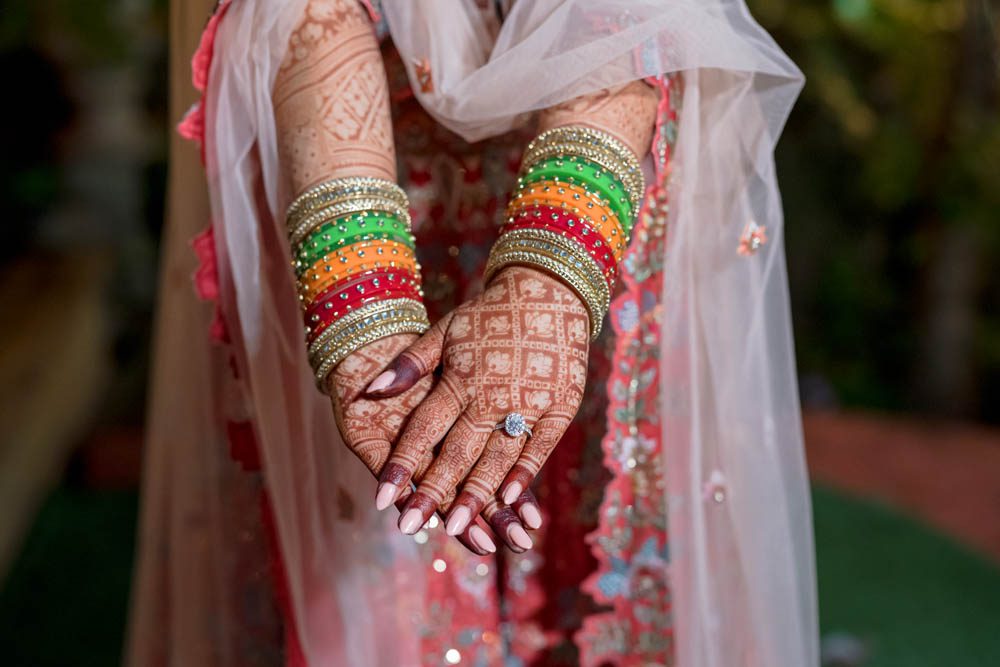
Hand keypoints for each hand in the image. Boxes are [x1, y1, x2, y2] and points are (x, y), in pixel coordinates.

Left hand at [366, 266, 588, 549]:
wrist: (550, 290)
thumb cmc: (489, 314)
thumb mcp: (444, 331)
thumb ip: (409, 365)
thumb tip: (368, 391)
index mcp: (459, 378)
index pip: (423, 429)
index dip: (402, 464)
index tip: (382, 498)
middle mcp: (491, 394)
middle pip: (457, 452)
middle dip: (433, 493)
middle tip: (411, 529)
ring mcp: (528, 402)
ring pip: (497, 458)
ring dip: (476, 496)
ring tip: (457, 529)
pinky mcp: (560, 406)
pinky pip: (539, 447)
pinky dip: (524, 474)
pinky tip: (510, 499)